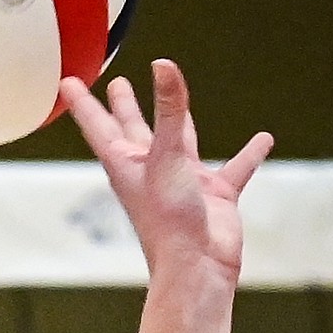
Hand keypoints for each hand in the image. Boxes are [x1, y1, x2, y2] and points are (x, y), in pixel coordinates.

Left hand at [61, 60, 271, 286]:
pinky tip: (264, 139)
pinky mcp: (214, 195)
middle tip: (117, 85)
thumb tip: (163, 65)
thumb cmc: (169, 219)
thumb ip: (170, 110)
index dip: (83, 103)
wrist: (197, 266)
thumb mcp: (167, 155)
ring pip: (181, 141)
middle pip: (134, 129)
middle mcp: (152, 170)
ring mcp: (183, 181)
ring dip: (179, 120)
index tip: (68, 83)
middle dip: (124, 107)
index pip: (99, 125)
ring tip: (179, 96)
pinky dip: (249, 154)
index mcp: (127, 163)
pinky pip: (235, 168)